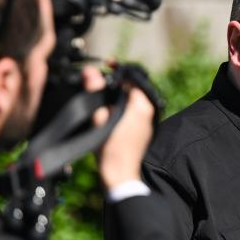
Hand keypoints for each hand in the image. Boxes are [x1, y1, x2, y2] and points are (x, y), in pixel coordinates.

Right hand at [82, 66, 154, 190]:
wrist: (119, 176)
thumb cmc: (109, 149)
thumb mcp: (99, 118)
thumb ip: (96, 92)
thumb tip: (90, 71)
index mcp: (142, 105)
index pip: (132, 77)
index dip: (118, 68)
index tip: (105, 63)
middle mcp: (149, 110)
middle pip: (134, 86)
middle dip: (117, 80)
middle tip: (99, 78)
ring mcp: (148, 120)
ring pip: (134, 97)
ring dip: (119, 92)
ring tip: (101, 91)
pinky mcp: (144, 128)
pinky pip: (134, 108)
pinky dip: (123, 104)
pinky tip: (108, 108)